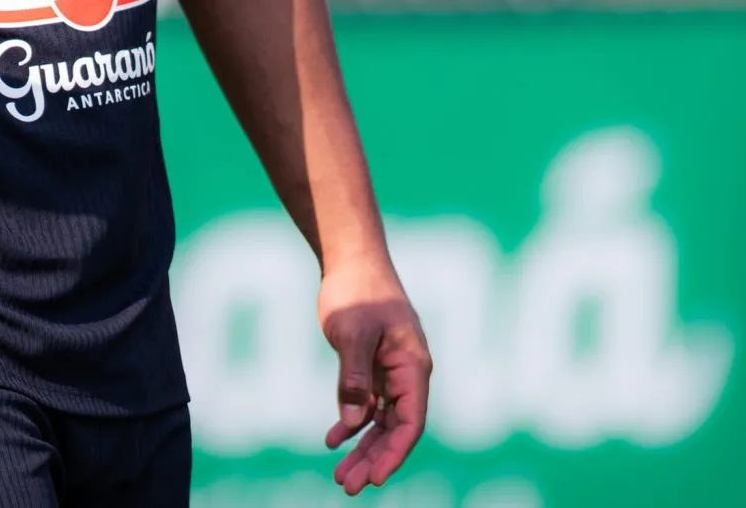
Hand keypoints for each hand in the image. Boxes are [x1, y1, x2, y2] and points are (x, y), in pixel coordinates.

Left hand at [319, 262, 431, 494]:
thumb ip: (353, 376)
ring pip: (380, 422)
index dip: (394, 453)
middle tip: (348, 486)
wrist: (352, 260)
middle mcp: (407, 374)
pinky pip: (367, 405)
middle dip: (373, 459)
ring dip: (362, 448)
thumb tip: (351, 421)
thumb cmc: (357, 290)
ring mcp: (391, 372)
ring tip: (340, 476)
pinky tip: (332, 441)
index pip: (410, 421)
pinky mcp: (373, 368)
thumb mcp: (352, 333)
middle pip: (395, 429)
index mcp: (413, 366)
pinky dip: (351, 423)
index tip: (375, 478)